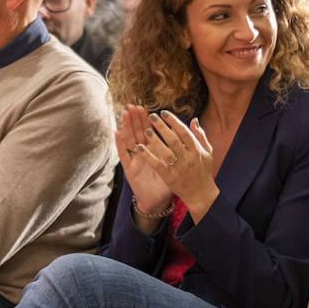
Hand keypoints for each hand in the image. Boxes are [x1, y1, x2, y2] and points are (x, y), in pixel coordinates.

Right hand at [114, 105, 174, 227]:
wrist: (157, 201)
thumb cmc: (168, 183)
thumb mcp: (177, 165)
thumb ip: (184, 150)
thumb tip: (191, 133)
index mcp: (155, 151)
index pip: (151, 132)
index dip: (149, 120)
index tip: (148, 108)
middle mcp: (143, 153)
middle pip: (139, 132)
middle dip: (137, 119)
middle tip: (134, 105)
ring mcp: (135, 160)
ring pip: (130, 139)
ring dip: (127, 126)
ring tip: (125, 113)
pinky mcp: (129, 169)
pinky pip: (124, 155)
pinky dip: (119, 144)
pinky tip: (117, 133)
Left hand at [130, 109, 219, 221]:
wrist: (201, 194)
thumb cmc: (203, 171)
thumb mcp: (207, 152)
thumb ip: (200, 136)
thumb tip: (194, 120)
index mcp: (197, 151)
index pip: (184, 132)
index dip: (173, 121)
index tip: (163, 112)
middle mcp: (188, 158)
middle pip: (174, 140)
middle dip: (162, 127)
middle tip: (151, 116)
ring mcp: (178, 168)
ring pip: (165, 152)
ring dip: (155, 140)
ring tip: (145, 129)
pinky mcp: (169, 177)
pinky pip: (157, 165)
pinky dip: (148, 156)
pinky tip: (139, 147)